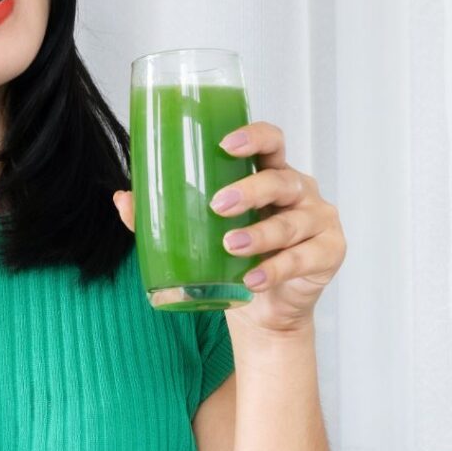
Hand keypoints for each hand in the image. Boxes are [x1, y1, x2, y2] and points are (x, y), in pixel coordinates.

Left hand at [113, 121, 346, 333]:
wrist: (265, 314)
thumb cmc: (234, 261)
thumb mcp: (199, 235)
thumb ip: (162, 215)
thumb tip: (122, 198)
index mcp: (271, 175)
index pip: (272, 141)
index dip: (253, 137)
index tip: (225, 144)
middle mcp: (300, 192)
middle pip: (281, 180)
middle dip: (250, 190)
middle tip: (218, 204)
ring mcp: (319, 221)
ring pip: (291, 222)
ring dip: (260, 234)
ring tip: (230, 245)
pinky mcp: (330, 253)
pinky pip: (303, 258)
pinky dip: (275, 270)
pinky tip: (251, 279)